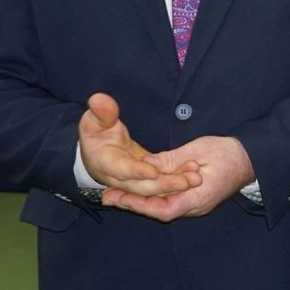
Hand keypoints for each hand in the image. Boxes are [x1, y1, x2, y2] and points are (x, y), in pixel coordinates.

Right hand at [78, 93, 202, 196]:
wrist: (98, 151)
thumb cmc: (96, 132)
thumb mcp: (94, 120)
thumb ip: (101, 112)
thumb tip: (99, 99)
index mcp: (104, 163)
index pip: (120, 169)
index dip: (136, 172)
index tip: (154, 171)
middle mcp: (118, 179)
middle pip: (141, 187)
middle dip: (164, 184)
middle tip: (187, 181)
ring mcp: (131, 184)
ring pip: (153, 190)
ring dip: (174, 186)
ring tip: (195, 178)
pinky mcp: (143, 184)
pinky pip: (159, 187)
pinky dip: (175, 184)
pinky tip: (193, 177)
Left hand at [103, 135, 255, 221]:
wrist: (251, 159)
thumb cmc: (228, 152)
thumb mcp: (198, 150)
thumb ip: (171, 161)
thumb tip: (145, 165)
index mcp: (199, 197)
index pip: (164, 209)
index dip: (139, 205)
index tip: (118, 198)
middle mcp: (196, 207)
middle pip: (160, 212)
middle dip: (133, 204)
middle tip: (108, 197)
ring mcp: (197, 206)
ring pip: (164, 209)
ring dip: (140, 202)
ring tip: (116, 194)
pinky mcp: (196, 201)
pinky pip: (171, 203)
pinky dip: (152, 198)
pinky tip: (139, 191)